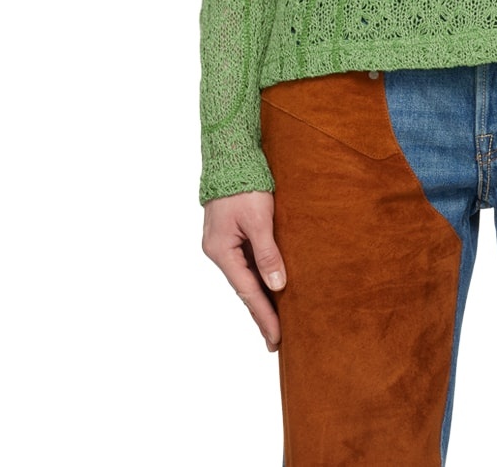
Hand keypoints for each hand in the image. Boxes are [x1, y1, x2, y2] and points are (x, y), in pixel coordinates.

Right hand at [202, 190, 286, 351]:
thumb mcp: (259, 219)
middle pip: (244, 288)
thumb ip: (268, 253)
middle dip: (261, 313)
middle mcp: (219, 251)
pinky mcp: (232, 233)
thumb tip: (277, 286)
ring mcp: (224, 242)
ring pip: (246, 276)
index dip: (264, 316)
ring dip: (261, 296)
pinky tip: (271, 286)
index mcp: (221, 251)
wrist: (231, 155)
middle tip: (277, 340)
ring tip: (277, 320)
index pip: (247, 292)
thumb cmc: (244, 185)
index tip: (277, 338)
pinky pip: (247, 261)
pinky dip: (260, 276)